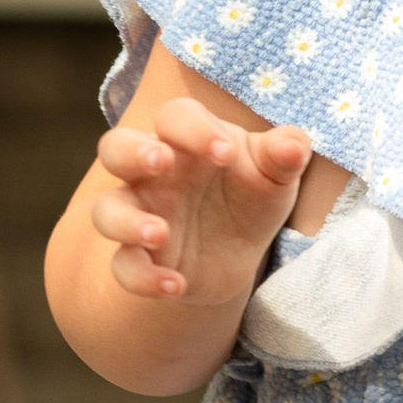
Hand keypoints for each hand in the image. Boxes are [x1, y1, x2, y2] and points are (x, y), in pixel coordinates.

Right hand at [88, 94, 312, 309]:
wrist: (239, 254)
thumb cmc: (250, 196)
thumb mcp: (275, 175)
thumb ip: (285, 154)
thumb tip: (295, 145)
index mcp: (184, 140)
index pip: (175, 117)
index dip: (195, 129)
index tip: (226, 154)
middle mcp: (152, 174)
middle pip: (116, 148)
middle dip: (132, 151)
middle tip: (161, 161)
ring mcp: (140, 214)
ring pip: (106, 210)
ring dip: (126, 221)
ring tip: (159, 234)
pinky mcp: (140, 258)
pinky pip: (124, 266)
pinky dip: (144, 277)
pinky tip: (176, 285)